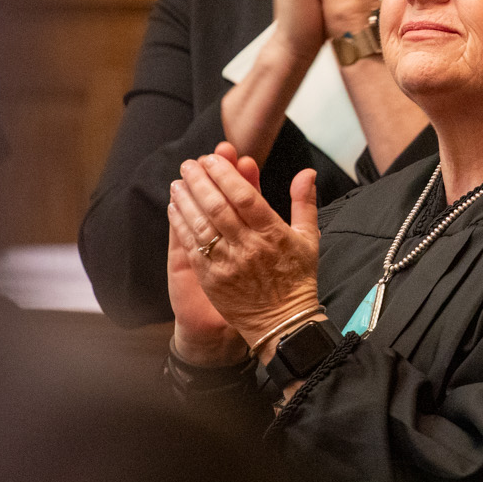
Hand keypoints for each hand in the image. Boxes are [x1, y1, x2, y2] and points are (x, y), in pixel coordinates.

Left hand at [165, 144, 321, 350]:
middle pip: (219, 206)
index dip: (226, 174)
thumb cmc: (297, 278)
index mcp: (273, 234)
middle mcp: (249, 247)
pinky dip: (181, 224)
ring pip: (201, 224)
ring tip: (178, 182)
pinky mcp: (212, 279)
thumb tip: (306, 172)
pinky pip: (192, 246)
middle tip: (190, 164)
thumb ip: (304, 203)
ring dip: (186, 199)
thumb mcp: (308, 239)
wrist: (283, 323)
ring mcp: (228, 264)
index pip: (246, 196)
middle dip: (200, 181)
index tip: (212, 158)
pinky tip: (174, 208)